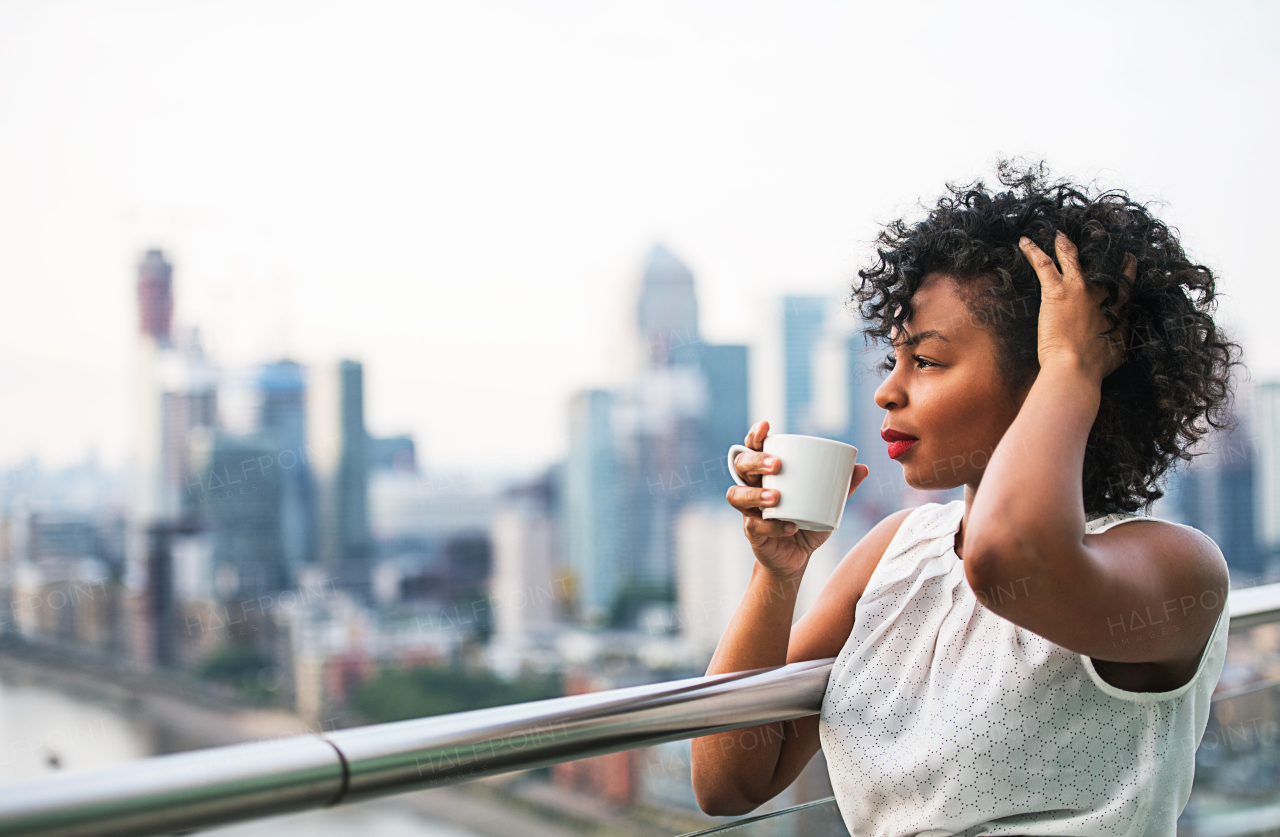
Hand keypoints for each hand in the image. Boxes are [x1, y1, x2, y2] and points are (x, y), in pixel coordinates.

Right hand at [726, 420, 869, 578]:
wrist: (796, 558)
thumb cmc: (807, 522)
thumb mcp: (827, 503)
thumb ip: (843, 486)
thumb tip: (862, 467)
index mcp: (767, 473)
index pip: (754, 447)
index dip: (755, 435)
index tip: (765, 427)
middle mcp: (753, 487)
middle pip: (741, 465)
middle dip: (755, 461)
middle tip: (776, 465)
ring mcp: (750, 510)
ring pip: (736, 495)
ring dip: (755, 494)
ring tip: (777, 498)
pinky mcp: (752, 532)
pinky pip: (753, 525)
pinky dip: (773, 526)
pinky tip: (790, 526)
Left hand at [1020, 232, 1132, 381]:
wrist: (1076, 367)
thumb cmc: (1096, 366)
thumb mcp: (1119, 349)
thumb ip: (1121, 337)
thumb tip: (1121, 339)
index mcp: (1117, 307)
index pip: (1123, 282)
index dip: (1125, 269)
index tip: (1126, 259)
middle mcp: (1101, 292)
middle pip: (1101, 264)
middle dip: (1099, 250)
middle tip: (1097, 237)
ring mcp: (1079, 288)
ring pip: (1071, 257)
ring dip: (1064, 244)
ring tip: (1059, 233)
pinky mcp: (1057, 291)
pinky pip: (1044, 264)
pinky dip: (1034, 251)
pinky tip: (1025, 241)